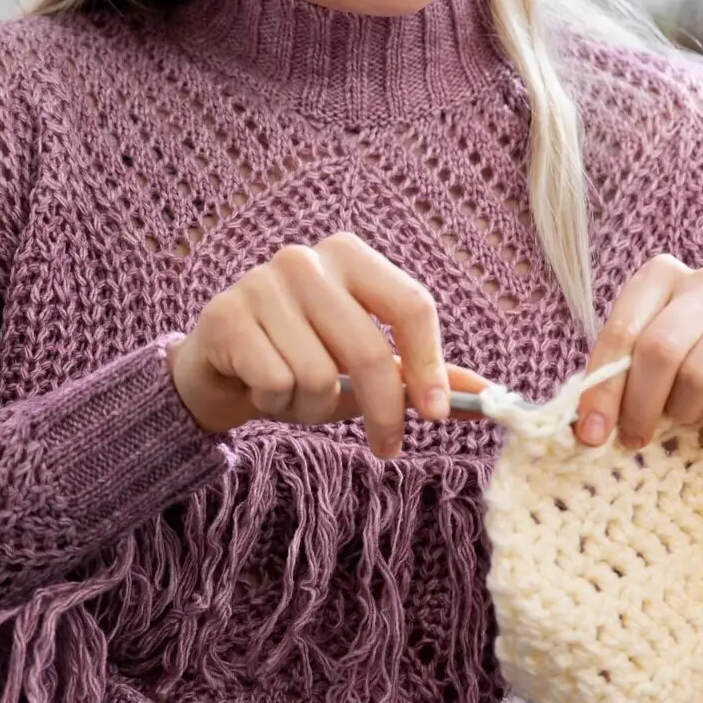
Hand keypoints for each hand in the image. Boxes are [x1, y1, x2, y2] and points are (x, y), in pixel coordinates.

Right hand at [167, 231, 451, 454]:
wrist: (218, 365)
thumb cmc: (300, 359)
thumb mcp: (363, 365)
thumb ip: (419, 373)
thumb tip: (484, 395)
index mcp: (351, 256)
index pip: (411, 305)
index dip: (430, 364)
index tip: (436, 414)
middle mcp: (306, 260)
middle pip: (368, 351)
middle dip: (383, 411)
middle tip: (387, 446)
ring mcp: (261, 283)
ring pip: (318, 376)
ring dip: (314, 407)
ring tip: (297, 395)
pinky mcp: (226, 316)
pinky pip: (276, 382)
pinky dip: (275, 402)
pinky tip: (262, 387)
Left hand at [576, 254, 702, 449]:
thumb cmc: (687, 366)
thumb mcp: (643, 363)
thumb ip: (614, 379)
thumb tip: (587, 430)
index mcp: (662, 275)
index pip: (623, 332)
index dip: (603, 389)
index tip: (591, 434)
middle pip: (660, 349)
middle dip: (640, 405)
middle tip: (635, 438)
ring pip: (698, 375)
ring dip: (684, 413)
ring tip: (686, 419)